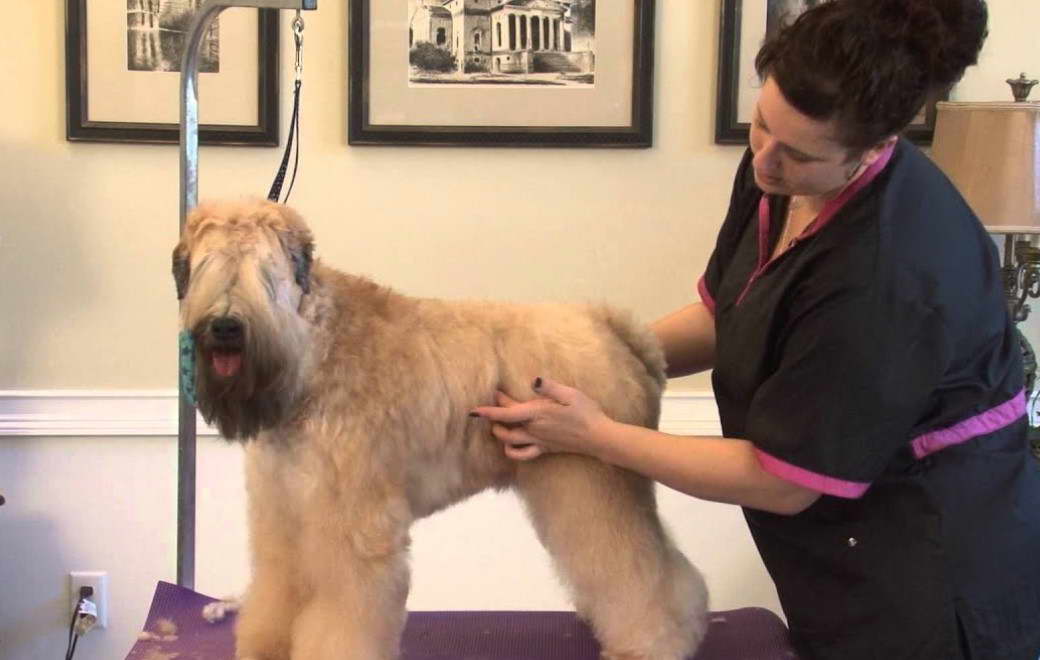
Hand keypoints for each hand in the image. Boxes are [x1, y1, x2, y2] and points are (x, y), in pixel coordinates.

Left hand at [469, 377, 610, 460]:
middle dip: (495, 414)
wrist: (599, 437)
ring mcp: (538, 441)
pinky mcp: (545, 449)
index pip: (506, 413)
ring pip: (509, 441)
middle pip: (504, 425)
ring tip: (499, 421)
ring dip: (499, 432)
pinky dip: (511, 450)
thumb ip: (550, 388)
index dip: (488, 412)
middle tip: (498, 397)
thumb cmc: (587, 413)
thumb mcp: (571, 394)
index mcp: (538, 414)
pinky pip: (522, 454)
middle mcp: (534, 430)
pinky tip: (510, 444)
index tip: (472, 411)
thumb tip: (534, 380)